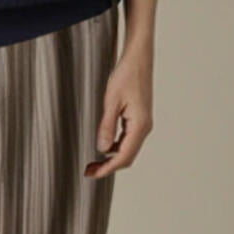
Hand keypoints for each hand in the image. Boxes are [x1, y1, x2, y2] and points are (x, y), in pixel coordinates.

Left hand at [85, 46, 152, 177]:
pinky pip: (128, 139)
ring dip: (111, 157)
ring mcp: (143, 123)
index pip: (123, 156)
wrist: (138, 59)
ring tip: (94, 160)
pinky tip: (104, 144)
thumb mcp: (111, 101)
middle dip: (109, 166)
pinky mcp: (139, 118)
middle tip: (89, 171)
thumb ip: (106, 126)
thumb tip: (102, 149)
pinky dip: (115, 146)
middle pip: (127, 157)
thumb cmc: (127, 75)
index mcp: (140, 125)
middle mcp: (144, 127)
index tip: (93, 175)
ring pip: (127, 149)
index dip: (107, 168)